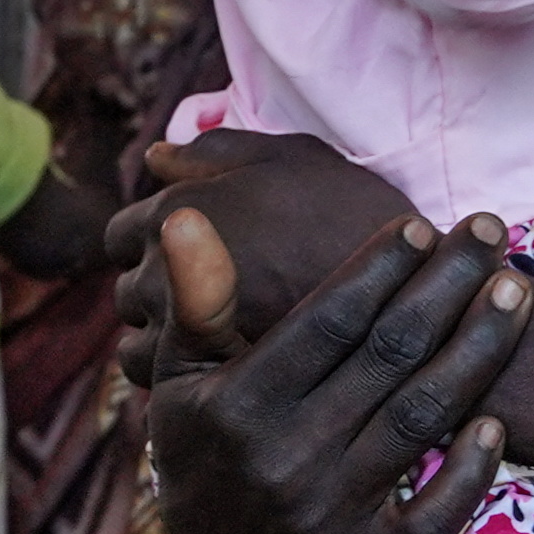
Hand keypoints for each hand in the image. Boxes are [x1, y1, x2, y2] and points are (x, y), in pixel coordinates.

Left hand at [97, 129, 395, 369]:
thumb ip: (219, 151)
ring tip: (216, 343)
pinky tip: (224, 370)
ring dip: (165, 344)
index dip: (156, 246)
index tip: (190, 258)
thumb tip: (158, 155)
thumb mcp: (292, 158)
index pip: (121, 233)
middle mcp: (168, 265)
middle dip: (159, 296)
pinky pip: (167, 381)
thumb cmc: (353, 213)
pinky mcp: (209, 374)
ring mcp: (184, 324)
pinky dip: (186, 378)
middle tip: (207, 304)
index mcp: (180, 208)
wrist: (412, 286)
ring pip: (139, 344)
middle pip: (128, 290)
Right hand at [125, 201, 533, 533]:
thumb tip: (186, 218)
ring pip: (422, 416)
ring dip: (477, 351)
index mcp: (241, 404)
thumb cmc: (204, 443)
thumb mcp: (182, 373)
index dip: (379, 268)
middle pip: (389, 355)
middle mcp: (287, 457)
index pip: (328, 322)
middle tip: (490, 231)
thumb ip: (195, 299)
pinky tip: (497, 420)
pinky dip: (469, 470)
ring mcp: (330, 512)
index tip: (421, 225)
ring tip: (513, 294)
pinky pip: (434, 514)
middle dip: (447, 286)